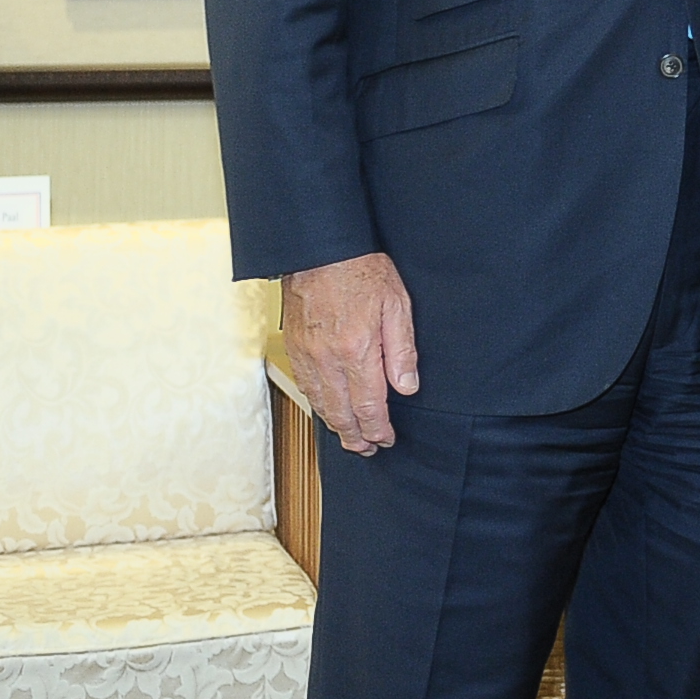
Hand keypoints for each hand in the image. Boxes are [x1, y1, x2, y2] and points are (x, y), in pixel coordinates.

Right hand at [282, 251, 419, 455]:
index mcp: (356, 350)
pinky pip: (305, 386)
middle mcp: (327, 358)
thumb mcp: (397, 305)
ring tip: (350, 436)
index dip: (378, 428)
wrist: (319, 249)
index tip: (386, 439)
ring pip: (320, 404)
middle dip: (356, 436)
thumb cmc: (361, 271)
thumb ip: (402, 351)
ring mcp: (307, 354)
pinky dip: (318, 404)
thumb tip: (406, 387)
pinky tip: (328, 408)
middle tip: (368, 449)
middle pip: (341, 413)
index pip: (368, 406)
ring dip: (336, 425)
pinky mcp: (294, 347)